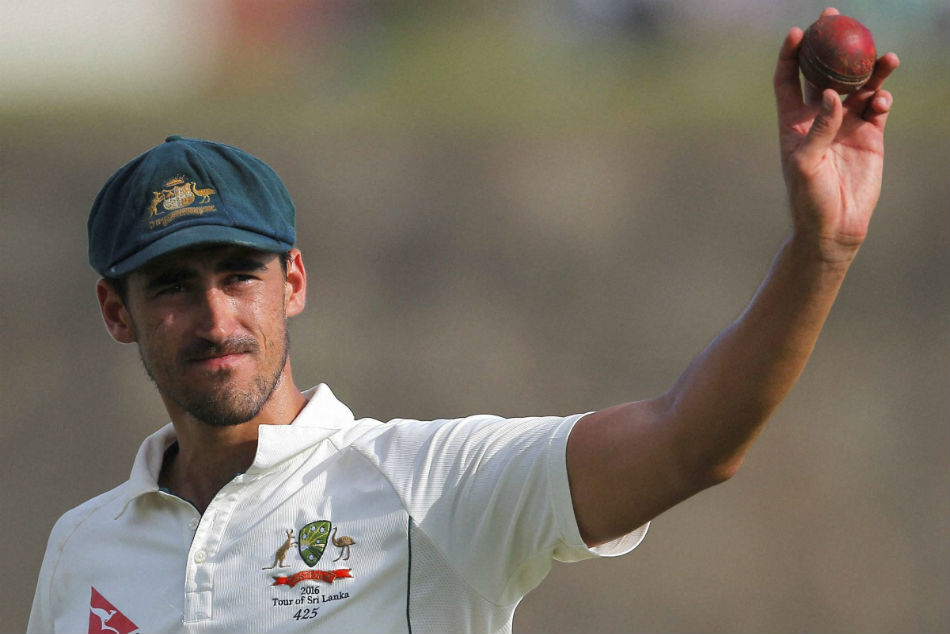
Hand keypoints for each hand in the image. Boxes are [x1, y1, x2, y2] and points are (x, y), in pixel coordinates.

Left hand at [774, 7, 898, 264]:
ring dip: (871, 69)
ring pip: (859, 86)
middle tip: (840, 18)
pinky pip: (878, 106)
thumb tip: (830, 95)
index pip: (788, 79)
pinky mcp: (870, 136)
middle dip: (833, 45)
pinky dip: (882, 97)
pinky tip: (883, 99)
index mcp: (794, 121)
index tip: (798, 31)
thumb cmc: (808, 198)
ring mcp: (846, 125)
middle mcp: (819, 118)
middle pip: (825, 71)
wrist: (834, 226)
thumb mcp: (806, 164)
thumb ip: (817, 129)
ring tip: (886, 57)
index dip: (791, 54)